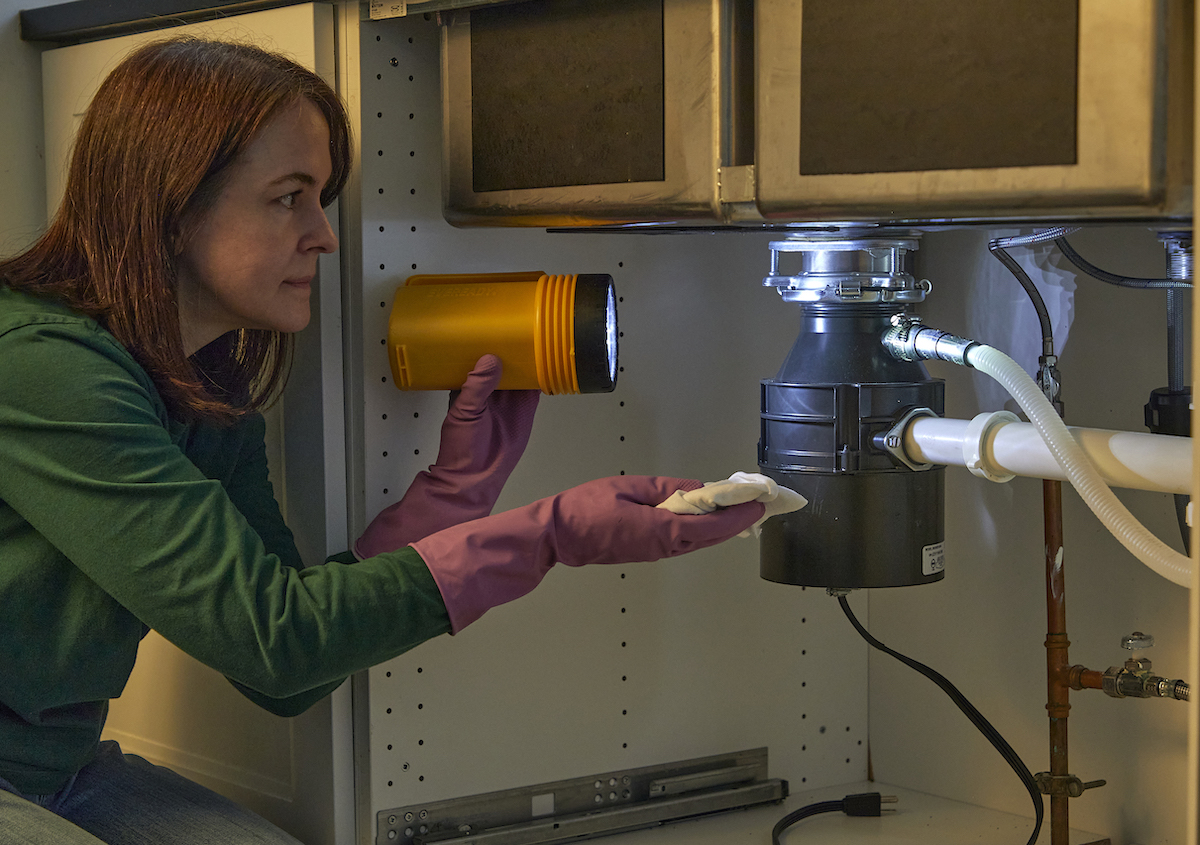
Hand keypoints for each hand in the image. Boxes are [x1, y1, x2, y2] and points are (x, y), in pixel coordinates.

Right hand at [355, 355, 538, 557]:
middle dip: (509, 360)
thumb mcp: (472, 416)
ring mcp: (492, 418)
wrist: (455, 488)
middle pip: (514, 381)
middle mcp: (510, 415)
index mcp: (521, 414)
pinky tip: (463, 368)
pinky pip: (476, 394)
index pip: (534, 381)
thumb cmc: (471, 459)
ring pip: (495, 387)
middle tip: (500, 335)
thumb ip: (479, 387)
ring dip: (489, 370)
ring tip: (482, 344)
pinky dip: (472, 382)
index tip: (526, 340)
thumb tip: (491, 358)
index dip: (532, 361)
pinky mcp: (473, 421)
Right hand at [411, 475, 764, 631]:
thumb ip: (666, 489)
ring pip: (699, 541)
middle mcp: (664, 546)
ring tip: (742, 507)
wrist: (557, 535)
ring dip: (723, 527)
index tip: (759, 504)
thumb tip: (698, 490)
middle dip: (738, 521)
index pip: (710, 526)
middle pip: (710, 536)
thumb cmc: (586, 507)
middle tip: (761, 504)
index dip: (738, 516)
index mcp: (660, 530)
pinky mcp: (648, 551)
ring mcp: (656, 552)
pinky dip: (704, 530)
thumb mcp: (628, 487)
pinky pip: (684, 541)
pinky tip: (710, 516)